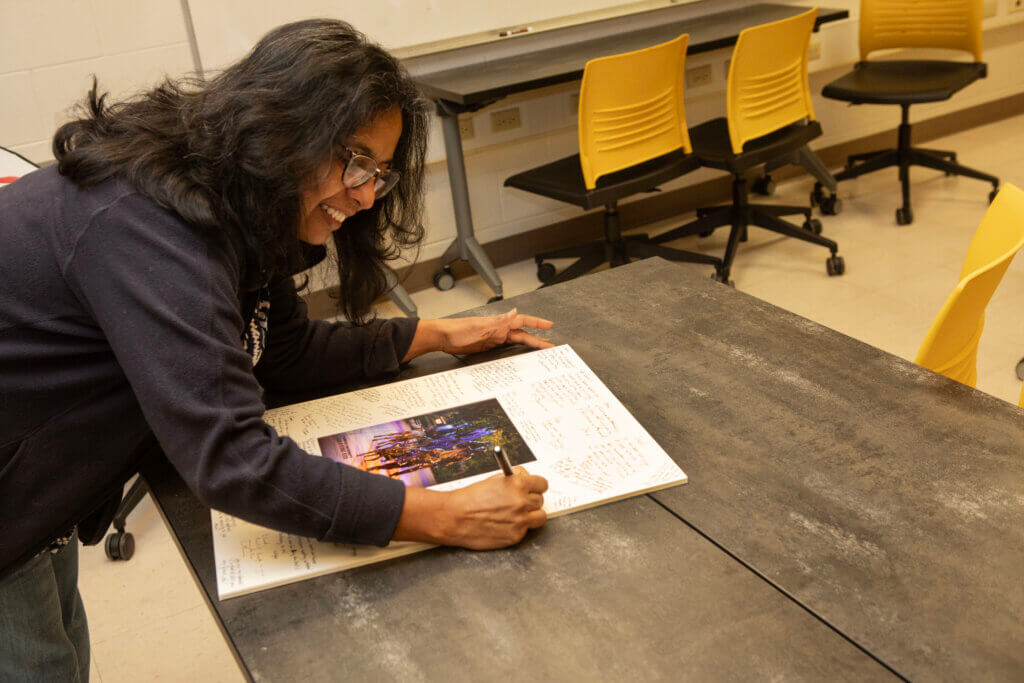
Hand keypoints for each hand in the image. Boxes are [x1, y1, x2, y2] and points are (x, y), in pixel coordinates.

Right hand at [394, 468, 548, 548]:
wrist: (455, 517)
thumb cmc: (470, 498)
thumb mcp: (494, 480)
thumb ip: (513, 480)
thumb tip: (526, 479)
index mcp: (518, 484)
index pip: (542, 484)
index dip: (537, 486)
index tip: (534, 488)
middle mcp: (522, 502)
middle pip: (540, 500)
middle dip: (531, 501)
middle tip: (521, 502)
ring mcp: (520, 521)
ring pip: (540, 517)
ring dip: (531, 515)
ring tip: (518, 515)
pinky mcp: (515, 536)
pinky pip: (526, 531)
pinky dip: (519, 528)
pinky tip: (505, 524)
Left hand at [403, 309, 553, 360]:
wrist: (443, 337)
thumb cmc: (458, 330)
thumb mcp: (480, 326)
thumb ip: (499, 321)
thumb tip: (515, 312)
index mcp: (499, 323)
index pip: (522, 321)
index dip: (536, 323)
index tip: (549, 325)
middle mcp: (499, 330)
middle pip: (523, 334)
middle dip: (537, 338)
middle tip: (551, 345)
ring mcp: (494, 338)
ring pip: (516, 341)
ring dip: (529, 345)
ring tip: (541, 349)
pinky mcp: (489, 346)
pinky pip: (507, 348)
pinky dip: (516, 351)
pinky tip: (521, 354)